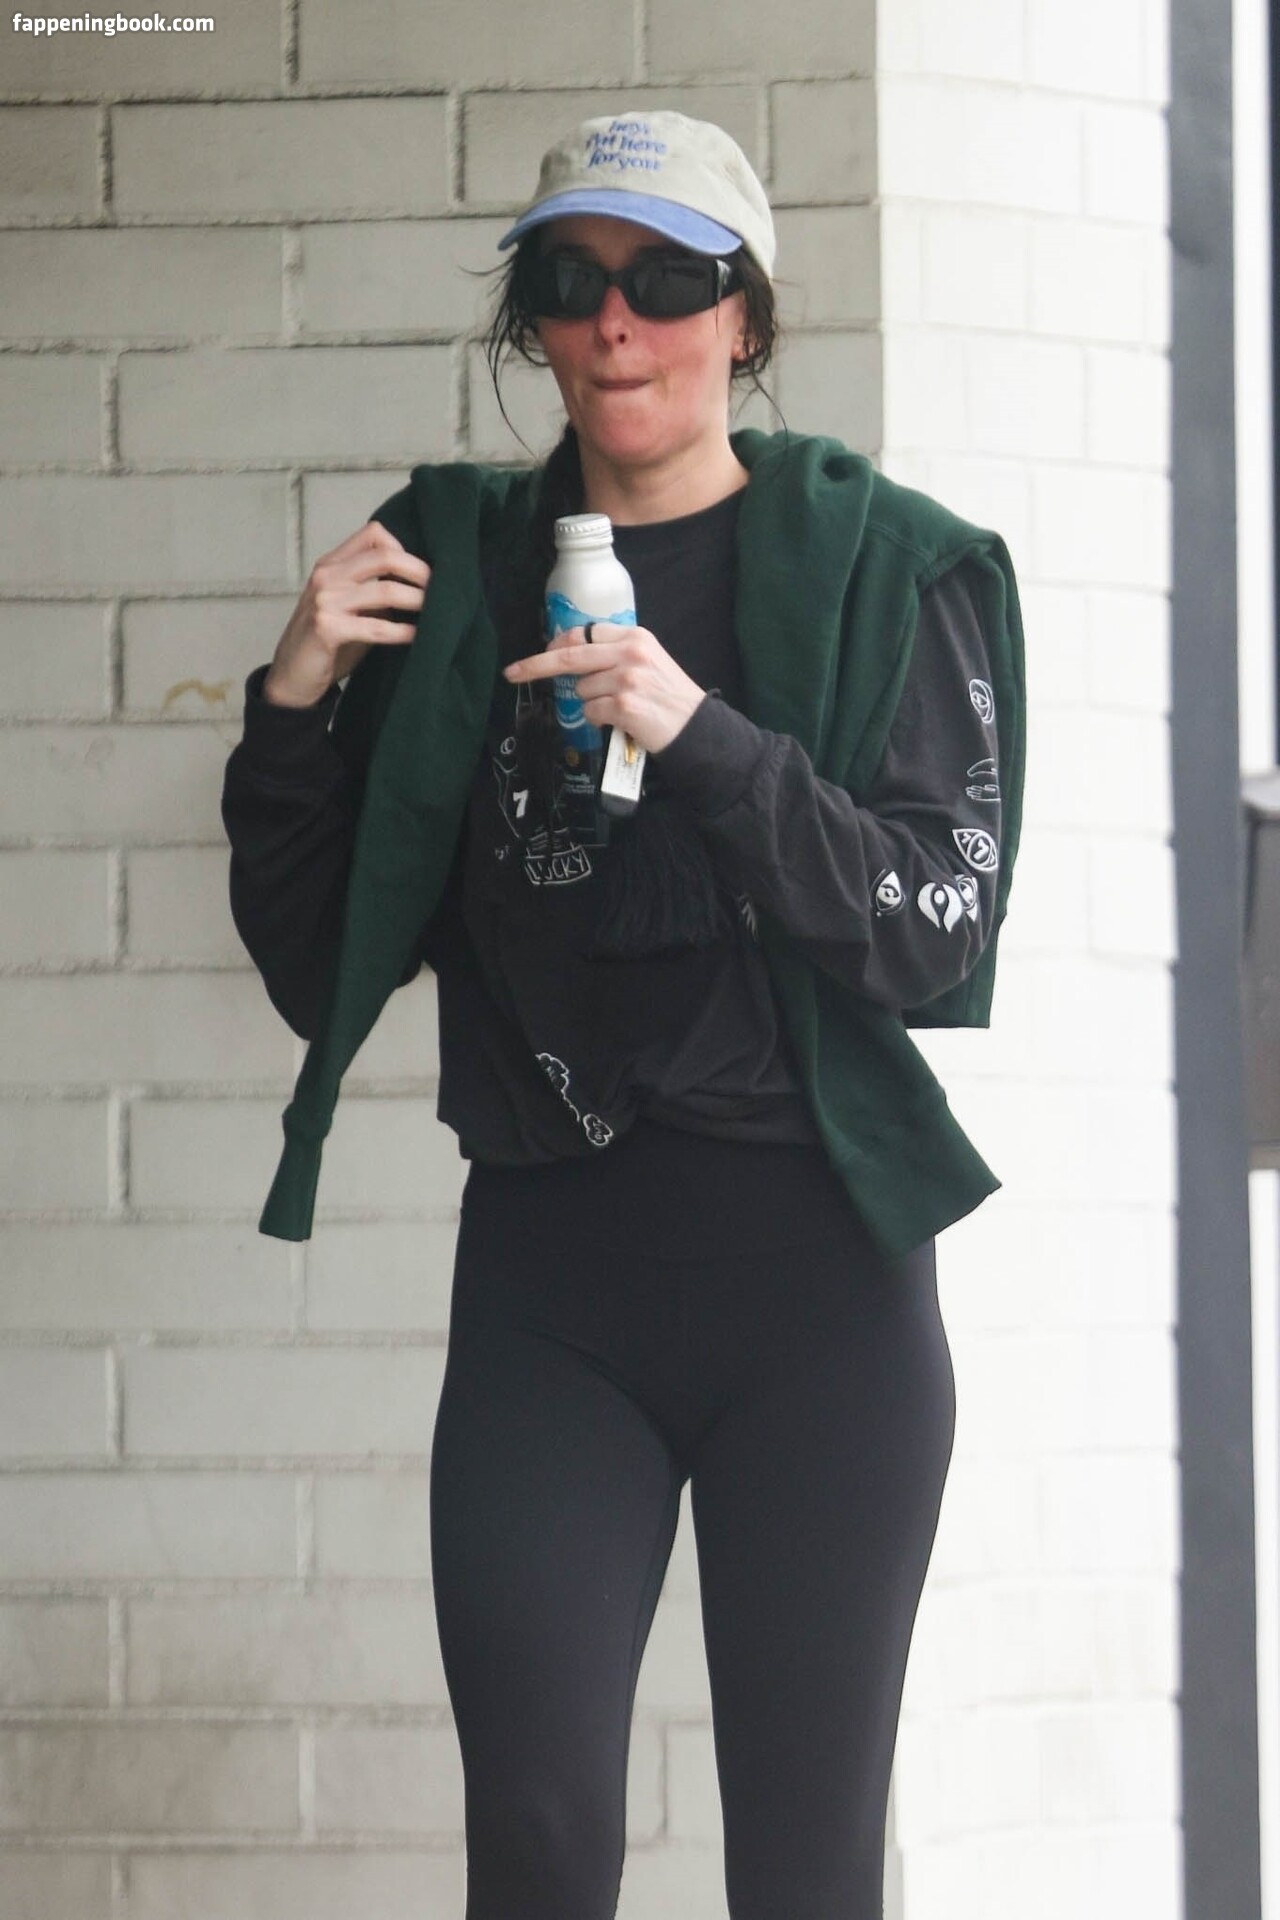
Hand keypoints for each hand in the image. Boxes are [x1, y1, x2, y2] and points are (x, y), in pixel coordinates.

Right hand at [262, 520, 429, 709]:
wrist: (292, 677)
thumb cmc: (328, 643)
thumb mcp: (349, 606)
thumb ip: (374, 590)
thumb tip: (422, 584)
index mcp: (331, 565)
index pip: (374, 533)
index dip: (405, 549)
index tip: (422, 572)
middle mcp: (326, 576)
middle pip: (384, 556)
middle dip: (420, 572)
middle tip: (442, 589)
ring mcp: (324, 601)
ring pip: (385, 590)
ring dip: (418, 601)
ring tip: (438, 613)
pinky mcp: (327, 628)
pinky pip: (377, 626)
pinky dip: (403, 632)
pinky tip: (418, 636)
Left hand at [503, 625, 704, 754]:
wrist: (695, 727)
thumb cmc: (668, 697)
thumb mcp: (647, 661)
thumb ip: (614, 654)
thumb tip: (570, 653)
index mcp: (634, 637)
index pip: (585, 634)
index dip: (557, 644)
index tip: (540, 651)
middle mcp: (629, 653)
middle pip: (570, 654)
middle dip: (536, 664)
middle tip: (513, 672)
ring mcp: (626, 679)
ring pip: (581, 691)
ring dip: (592, 704)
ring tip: (619, 709)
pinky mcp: (624, 705)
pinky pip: (591, 712)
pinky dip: (600, 721)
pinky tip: (621, 722)